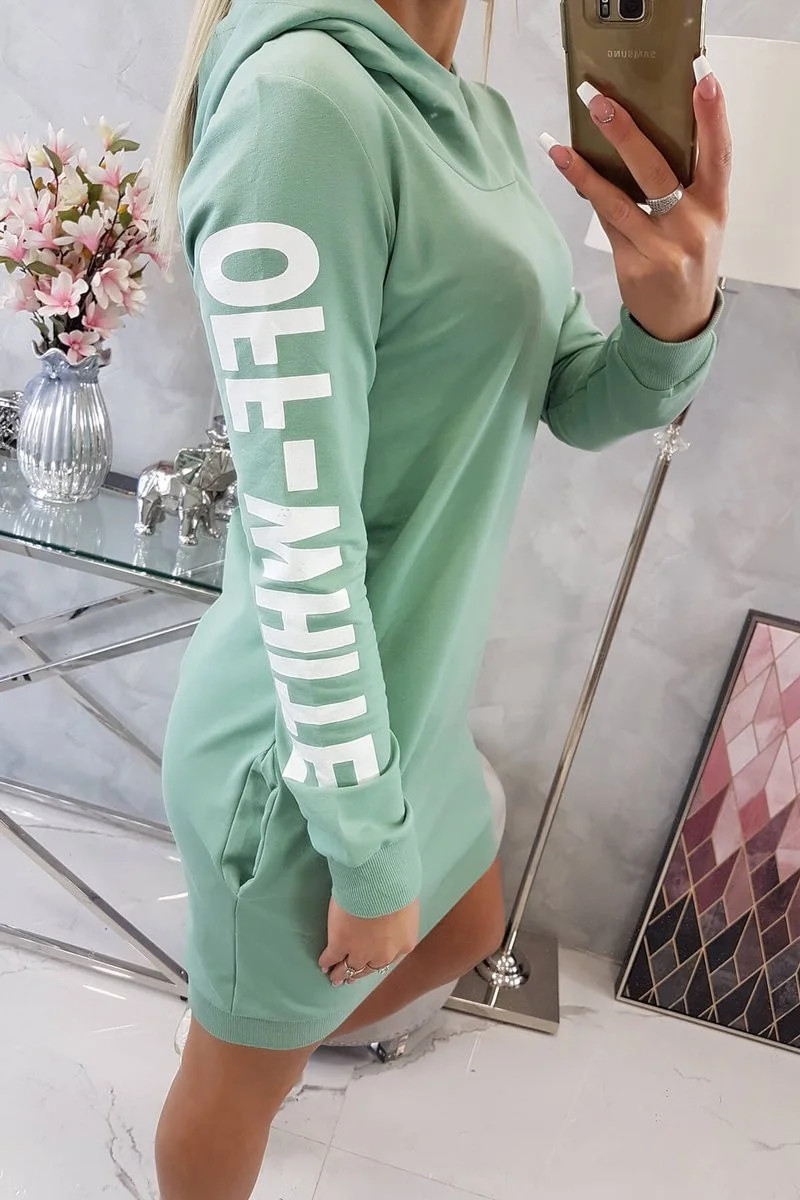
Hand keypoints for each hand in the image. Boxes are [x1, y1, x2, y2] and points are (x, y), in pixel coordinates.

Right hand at [319, 895, 418, 986]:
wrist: (378, 883)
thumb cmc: (397, 886)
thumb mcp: (407, 904)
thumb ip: (400, 917)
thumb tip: (395, 915)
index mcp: (403, 943)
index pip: (390, 957)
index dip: (377, 961)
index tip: (370, 964)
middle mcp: (383, 954)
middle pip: (369, 967)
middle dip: (359, 972)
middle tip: (350, 977)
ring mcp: (361, 952)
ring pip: (349, 967)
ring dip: (341, 972)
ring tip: (334, 976)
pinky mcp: (340, 944)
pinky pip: (332, 957)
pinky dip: (327, 961)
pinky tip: (323, 964)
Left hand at [541, 57, 731, 342]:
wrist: (679, 321)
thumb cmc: (688, 258)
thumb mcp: (702, 221)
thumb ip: (686, 186)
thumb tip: (639, 135)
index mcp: (715, 207)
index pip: (718, 154)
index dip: (713, 116)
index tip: (704, 78)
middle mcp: (691, 226)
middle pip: (656, 171)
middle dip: (626, 134)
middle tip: (600, 103)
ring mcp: (662, 249)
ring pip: (618, 201)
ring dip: (585, 170)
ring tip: (559, 146)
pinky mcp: (634, 266)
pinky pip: (607, 223)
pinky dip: (588, 194)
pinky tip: (567, 168)